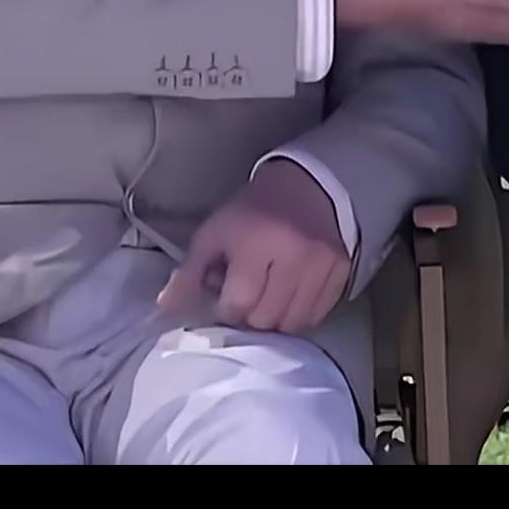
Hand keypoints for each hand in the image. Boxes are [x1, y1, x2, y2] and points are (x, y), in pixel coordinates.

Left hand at [156, 159, 350, 332]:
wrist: (307, 185)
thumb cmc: (253, 212)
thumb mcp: (215, 233)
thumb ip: (190, 272)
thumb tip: (167, 308)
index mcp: (255, 243)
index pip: (237, 304)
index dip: (226, 306)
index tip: (226, 294)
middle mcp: (293, 256)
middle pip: (265, 318)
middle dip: (250, 315)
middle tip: (248, 297)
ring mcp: (321, 265)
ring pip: (293, 323)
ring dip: (275, 319)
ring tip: (268, 299)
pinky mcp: (341, 272)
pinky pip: (317, 315)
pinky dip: (300, 314)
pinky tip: (290, 298)